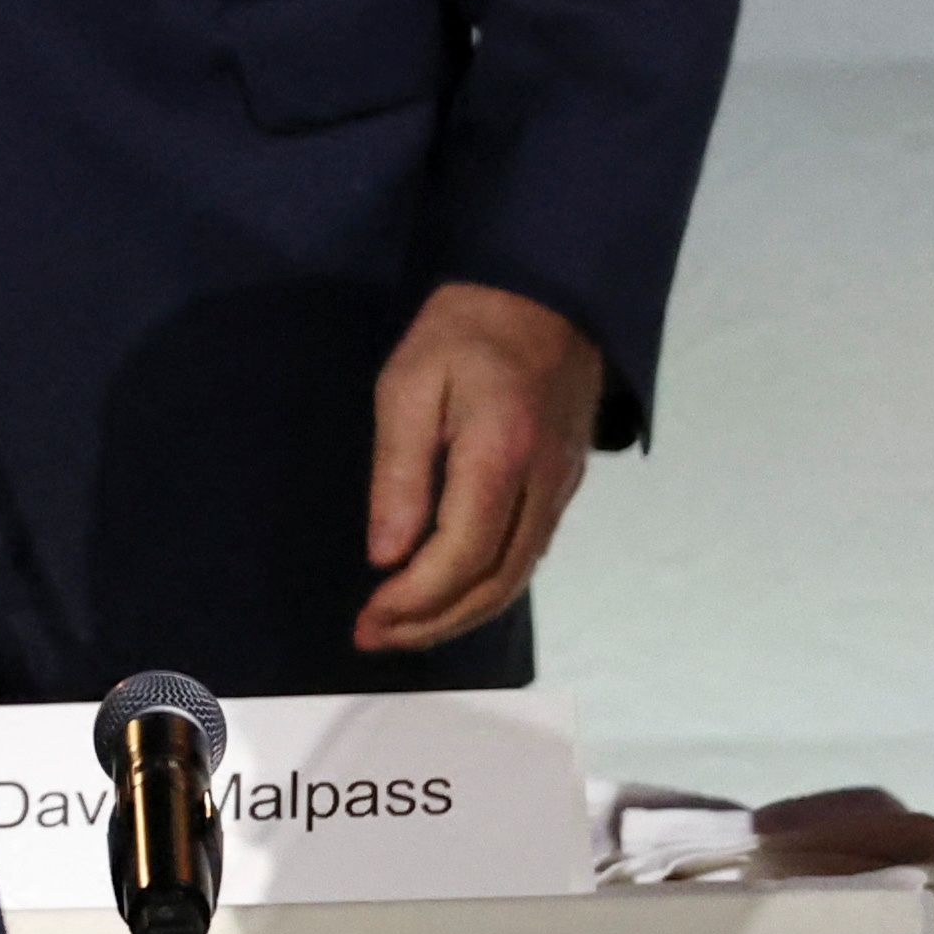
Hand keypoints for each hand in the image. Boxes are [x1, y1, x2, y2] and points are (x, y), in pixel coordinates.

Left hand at [355, 281, 604, 653]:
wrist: (542, 294)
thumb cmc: (461, 332)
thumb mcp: (407, 386)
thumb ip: (399, 473)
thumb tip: (387, 555)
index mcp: (501, 455)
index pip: (461, 555)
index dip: (415, 600)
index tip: (368, 620)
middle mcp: (544, 483)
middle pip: (496, 581)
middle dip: (434, 622)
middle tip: (375, 638)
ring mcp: (563, 486)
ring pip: (518, 576)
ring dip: (461, 613)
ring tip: (404, 630)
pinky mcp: (566, 483)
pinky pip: (530, 553)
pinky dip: (488, 587)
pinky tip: (449, 595)